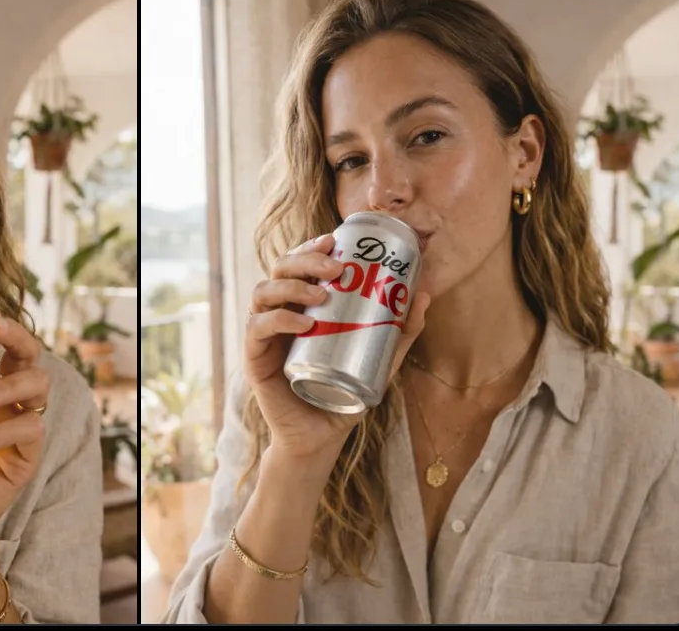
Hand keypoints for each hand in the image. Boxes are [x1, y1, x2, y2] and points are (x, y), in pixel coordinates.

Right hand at [244, 233, 429, 460]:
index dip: (310, 247)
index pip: (298, 264)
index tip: (334, 241)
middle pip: (280, 270)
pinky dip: (278, 320)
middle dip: (304, 260)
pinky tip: (303, 324)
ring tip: (322, 295)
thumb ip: (400, 332)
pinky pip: (257, 328)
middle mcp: (278, 314)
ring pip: (264, 292)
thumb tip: (424, 295)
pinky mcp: (254, 358)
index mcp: (301, 306)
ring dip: (292, 286)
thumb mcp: (379, 361)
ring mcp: (263, 335)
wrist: (319, 438)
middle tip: (335, 269)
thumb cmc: (343, 395)